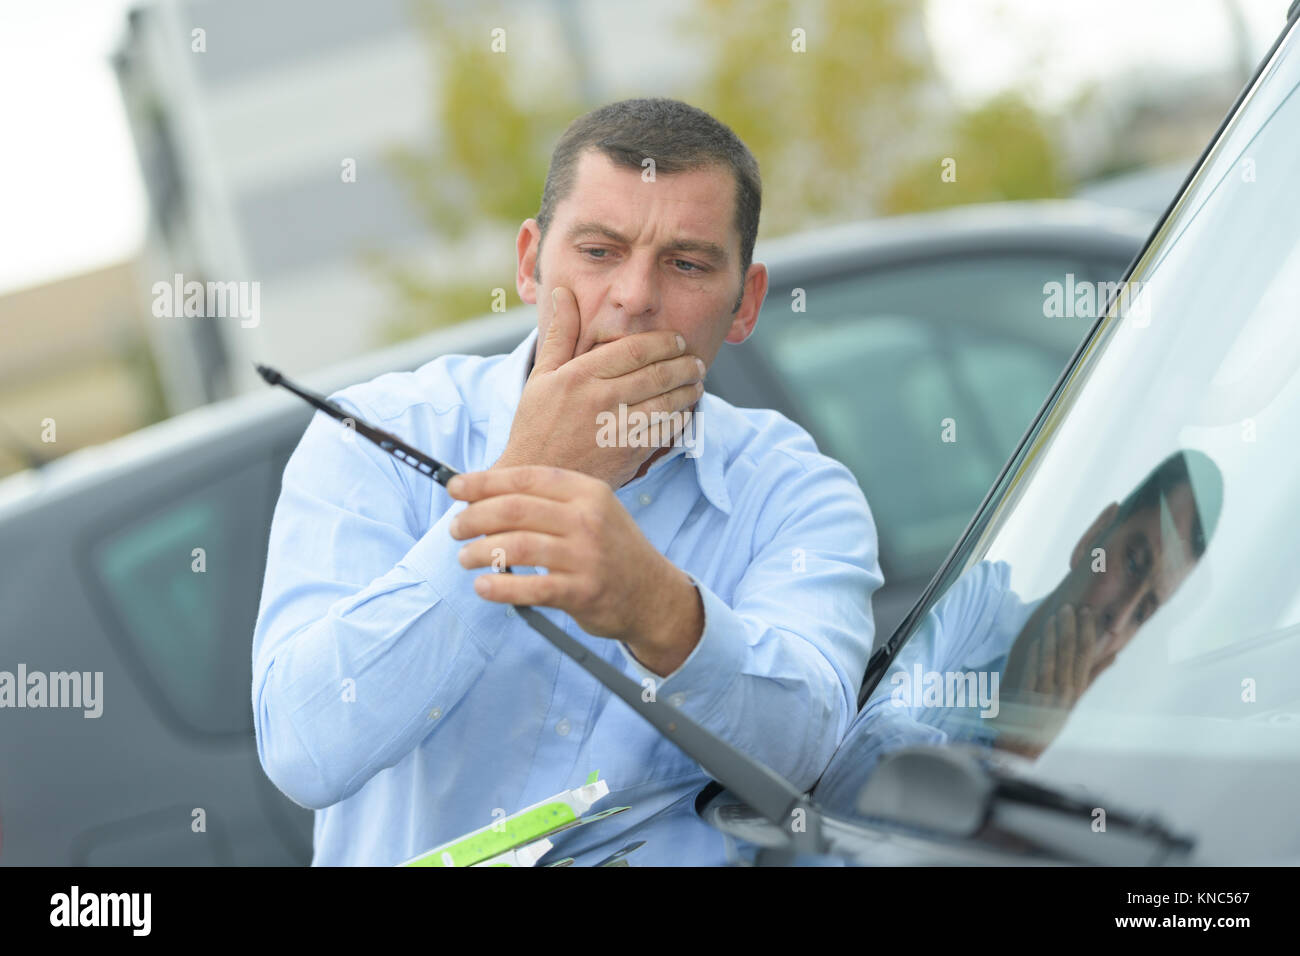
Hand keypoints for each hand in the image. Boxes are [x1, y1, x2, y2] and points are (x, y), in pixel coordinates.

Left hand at [448, 465, 703, 671]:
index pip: (526, 479)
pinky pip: (531, 588)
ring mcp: (586, 556)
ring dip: (479, 552)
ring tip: (465, 558)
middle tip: (455, 529)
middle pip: (515, 510)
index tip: (455, 489)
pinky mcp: (582, 592)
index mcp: (587, 491)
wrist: (652, 594)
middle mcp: (588, 519)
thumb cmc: (610, 550)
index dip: (484, 482)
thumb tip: (483, 497)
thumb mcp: (592, 511)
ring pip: (517, 546)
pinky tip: (483, 586)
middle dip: (474, 517)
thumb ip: (548, 502)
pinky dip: (500, 587)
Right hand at [494, 286, 704, 488]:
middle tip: (696, 360)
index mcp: (580, 376)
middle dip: (685, 364)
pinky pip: (666, 431)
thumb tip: (563, 293)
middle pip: (658, 373)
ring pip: (668, 402)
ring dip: (689, 389)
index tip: (678, 341)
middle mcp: (601, 399)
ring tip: (697, 381)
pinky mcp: (629, 455)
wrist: (537, 477)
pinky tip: (685, 411)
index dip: (664, 342)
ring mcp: (617, 429)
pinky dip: (681, 418)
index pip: (635, 349)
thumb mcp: (541, 376)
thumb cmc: (537, 426)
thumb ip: (560, 334)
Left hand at [990, 604, 1109, 757]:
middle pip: (1070, 656)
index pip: (1085, 655)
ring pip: (1052, 662)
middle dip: (1071, 630)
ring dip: (1052, 638)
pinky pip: (1033, 676)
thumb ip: (1093, 674)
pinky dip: (1035, 658)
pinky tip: (1036, 642)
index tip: (1087, 612)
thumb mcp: (1074, 696)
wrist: (1026, 746)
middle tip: (1071, 607)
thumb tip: (1113, 654)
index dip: (1087, 632)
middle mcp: (1065, 693)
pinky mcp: (1028, 701)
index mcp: (1076, 689)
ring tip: (1054, 617)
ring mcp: (1046, 696)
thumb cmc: (1051, 717)